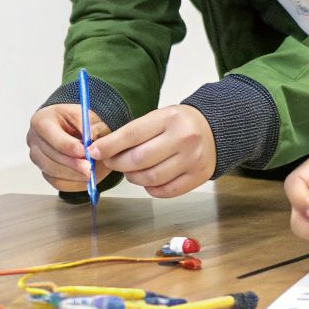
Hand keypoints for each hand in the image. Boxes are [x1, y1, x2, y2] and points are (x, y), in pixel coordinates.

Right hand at [27, 104, 112, 192]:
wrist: (80, 130)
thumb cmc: (81, 121)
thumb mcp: (89, 117)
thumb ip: (91, 129)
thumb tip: (91, 145)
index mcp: (42, 120)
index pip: (51, 135)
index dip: (68, 146)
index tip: (84, 152)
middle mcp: (34, 138)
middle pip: (49, 156)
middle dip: (72, 163)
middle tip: (89, 168)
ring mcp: (37, 156)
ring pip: (52, 171)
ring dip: (73, 174)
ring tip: (90, 172)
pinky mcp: (43, 170)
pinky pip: (56, 181)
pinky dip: (72, 181)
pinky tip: (84, 176)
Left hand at [88, 105, 214, 197]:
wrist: (214, 129)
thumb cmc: (179, 124)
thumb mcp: (158, 117)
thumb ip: (134, 133)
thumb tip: (102, 151)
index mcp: (170, 118)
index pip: (132, 135)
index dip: (109, 146)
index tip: (93, 151)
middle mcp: (183, 138)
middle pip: (139, 159)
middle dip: (118, 163)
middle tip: (111, 162)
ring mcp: (193, 159)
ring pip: (151, 178)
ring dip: (133, 177)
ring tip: (130, 171)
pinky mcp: (198, 177)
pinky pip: (165, 191)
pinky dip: (150, 188)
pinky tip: (148, 180)